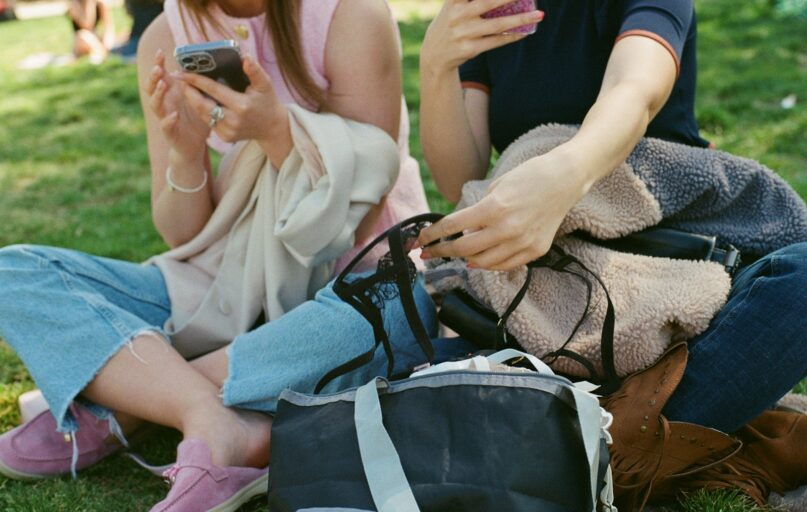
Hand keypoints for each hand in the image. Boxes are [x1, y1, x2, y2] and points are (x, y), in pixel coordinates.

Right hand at [146, 49, 209, 159]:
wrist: (194, 144)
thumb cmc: (197, 118)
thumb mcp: (201, 98)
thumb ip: (201, 85)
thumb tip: (213, 66)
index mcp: (170, 93)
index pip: (160, 75)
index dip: (157, 64)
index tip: (160, 52)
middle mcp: (164, 103)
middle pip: (151, 86)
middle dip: (153, 77)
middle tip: (158, 68)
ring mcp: (164, 117)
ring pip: (155, 104)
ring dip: (157, 93)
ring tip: (162, 84)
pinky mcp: (169, 132)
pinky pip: (165, 125)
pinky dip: (168, 120)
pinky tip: (174, 115)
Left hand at [178, 56, 287, 146]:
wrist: (272, 127)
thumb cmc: (267, 102)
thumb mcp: (265, 84)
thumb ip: (255, 70)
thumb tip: (244, 56)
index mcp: (242, 106)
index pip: (213, 90)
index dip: (196, 80)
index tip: (182, 72)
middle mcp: (233, 121)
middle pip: (202, 105)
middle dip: (188, 91)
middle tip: (179, 78)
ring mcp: (228, 131)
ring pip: (202, 114)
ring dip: (192, 100)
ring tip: (186, 86)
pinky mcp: (225, 137)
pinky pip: (209, 121)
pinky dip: (202, 110)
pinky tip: (198, 100)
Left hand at [418, 149, 589, 270]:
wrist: (566, 178)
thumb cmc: (530, 176)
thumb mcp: (497, 186)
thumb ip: (479, 211)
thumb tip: (465, 230)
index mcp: (493, 208)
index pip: (452, 227)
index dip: (432, 235)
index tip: (420, 240)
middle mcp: (507, 229)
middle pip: (464, 248)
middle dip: (441, 251)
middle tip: (427, 253)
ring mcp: (523, 243)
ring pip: (483, 262)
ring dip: (464, 259)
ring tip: (454, 255)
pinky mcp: (536, 250)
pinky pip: (505, 265)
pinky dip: (488, 264)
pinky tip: (477, 260)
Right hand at [420, 0, 543, 74]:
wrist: (434, 54)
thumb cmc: (451, 22)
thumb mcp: (453, 5)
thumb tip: (506, 0)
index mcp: (454, 1)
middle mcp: (458, 15)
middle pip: (488, 2)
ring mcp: (464, 34)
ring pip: (497, 25)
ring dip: (520, 19)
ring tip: (539, 15)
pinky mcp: (470, 49)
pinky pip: (496, 42)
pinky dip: (512, 36)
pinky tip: (525, 31)